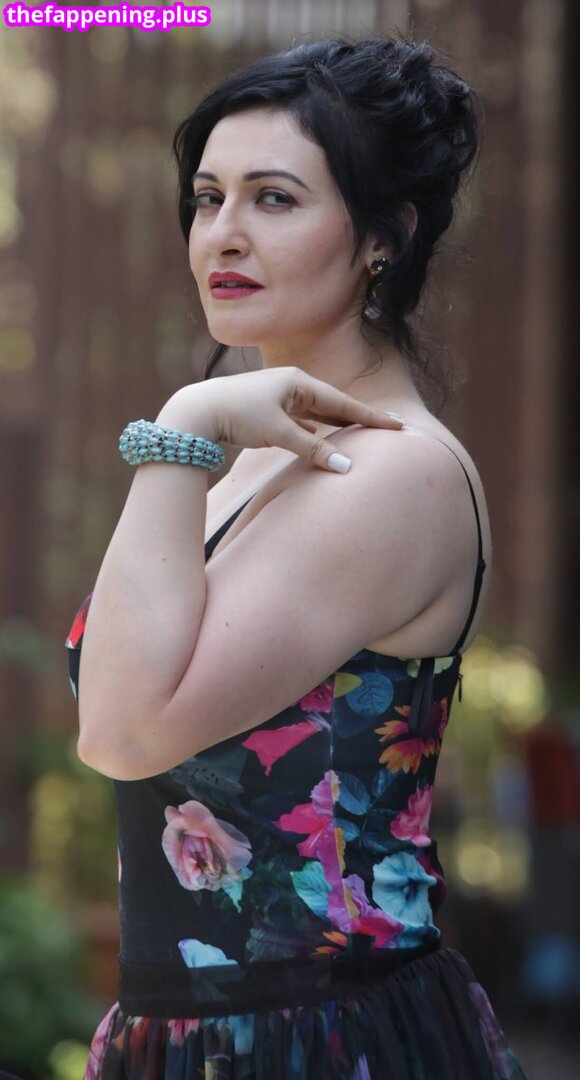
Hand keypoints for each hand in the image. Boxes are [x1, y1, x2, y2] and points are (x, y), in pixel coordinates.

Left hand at [173, 367, 404, 473]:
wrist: (197, 412)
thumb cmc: (237, 415)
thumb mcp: (279, 433)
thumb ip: (313, 450)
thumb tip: (346, 467)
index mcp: (298, 383)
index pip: (344, 402)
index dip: (371, 416)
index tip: (396, 424)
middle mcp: (291, 385)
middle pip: (334, 404)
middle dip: (359, 417)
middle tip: (388, 426)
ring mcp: (279, 397)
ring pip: (317, 413)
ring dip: (337, 423)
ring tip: (360, 431)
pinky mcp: (266, 410)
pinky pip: (300, 420)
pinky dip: (314, 429)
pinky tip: (319, 436)